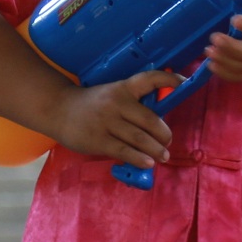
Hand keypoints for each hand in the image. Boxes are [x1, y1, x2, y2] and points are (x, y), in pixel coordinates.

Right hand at [50, 71, 177, 169]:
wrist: (58, 110)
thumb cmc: (92, 104)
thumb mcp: (112, 94)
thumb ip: (133, 104)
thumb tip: (158, 124)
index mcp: (123, 88)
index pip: (148, 79)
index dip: (168, 80)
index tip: (183, 83)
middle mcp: (117, 103)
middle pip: (150, 119)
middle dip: (164, 134)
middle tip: (168, 142)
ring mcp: (107, 122)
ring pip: (140, 138)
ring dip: (156, 149)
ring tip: (163, 156)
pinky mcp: (98, 140)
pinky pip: (124, 151)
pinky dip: (139, 158)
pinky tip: (148, 163)